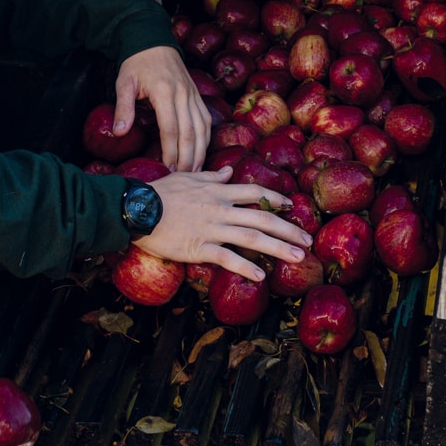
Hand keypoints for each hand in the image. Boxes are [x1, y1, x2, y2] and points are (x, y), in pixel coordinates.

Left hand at [114, 45, 210, 172]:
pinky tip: (202, 151)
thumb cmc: (137, 64)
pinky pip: (206, 119)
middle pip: (190, 132)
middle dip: (187, 157)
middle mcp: (183, 94)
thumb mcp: (124, 83)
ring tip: (195, 171)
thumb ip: (123, 108)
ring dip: (200, 151)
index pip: (170, 128)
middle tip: (182, 177)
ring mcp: (193, 95)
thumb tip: (119, 132)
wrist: (153, 41)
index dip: (170, 151)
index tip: (167, 169)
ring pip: (202, 127)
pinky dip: (206, 138)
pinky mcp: (197, 95)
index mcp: (164, 92)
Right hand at [135, 166, 311, 282]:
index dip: (276, 199)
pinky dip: (245, 267)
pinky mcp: (199, 247)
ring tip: (298, 258)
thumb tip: (230, 170)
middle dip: (288, 229)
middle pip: (262, 217)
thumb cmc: (160, 193)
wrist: (137, 209)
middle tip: (308, 240)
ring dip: (278, 248)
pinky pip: (227, 258)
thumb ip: (213, 177)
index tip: (292, 207)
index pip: (254, 192)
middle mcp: (220, 209)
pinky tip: (260, 276)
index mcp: (218, 192)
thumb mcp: (188, 177)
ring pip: (252, 237)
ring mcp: (211, 228)